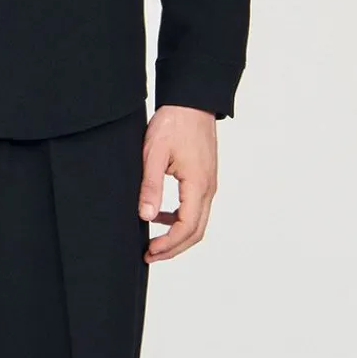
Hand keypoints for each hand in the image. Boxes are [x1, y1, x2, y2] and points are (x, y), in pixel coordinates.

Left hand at [139, 104, 217, 261]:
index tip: (149, 251)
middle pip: (196, 231)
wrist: (192, 102)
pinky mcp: (205, 178)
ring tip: (153, 242)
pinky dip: (180, 219)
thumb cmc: (174, 123)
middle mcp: (208, 188)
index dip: (168, 244)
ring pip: (198, 222)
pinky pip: (196, 207)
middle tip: (150, 256)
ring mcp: (209, 184)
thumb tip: (147, 216)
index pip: (187, 227)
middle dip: (174, 248)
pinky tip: (161, 216)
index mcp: (198, 184)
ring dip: (178, 236)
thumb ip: (151, 186)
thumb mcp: (154, 154)